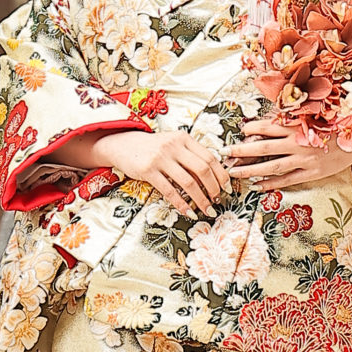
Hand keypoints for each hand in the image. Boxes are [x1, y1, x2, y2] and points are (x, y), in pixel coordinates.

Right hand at [81, 127, 230, 218]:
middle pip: (202, 169)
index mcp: (183, 138)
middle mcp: (174, 146)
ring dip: (201, 199)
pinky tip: (189, 212)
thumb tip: (213, 176)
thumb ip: (190, 155)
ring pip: (188, 182)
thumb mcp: (173, 145)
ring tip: (208, 210)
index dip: (221, 174)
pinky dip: (182, 204)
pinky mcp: (148, 170)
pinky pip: (169, 191)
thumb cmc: (153, 148)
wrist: (123, 144)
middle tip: (218, 200)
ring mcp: (160, 158)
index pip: (209, 157)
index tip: (228, 188)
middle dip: (214, 188)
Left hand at [224, 116, 351, 190]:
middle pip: (264, 147)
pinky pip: (287, 180)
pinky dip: (271, 183)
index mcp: (297, 125)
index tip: (239, 130)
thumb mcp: (312, 116)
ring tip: (235, 173)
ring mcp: (304, 159)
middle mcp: (298, 142)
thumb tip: (267, 119)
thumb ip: (290, 117)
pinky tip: (258, 186)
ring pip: (272, 166)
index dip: (251, 128)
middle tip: (225, 153)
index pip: (268, 126)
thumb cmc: (332, 124)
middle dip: (242, 151)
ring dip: (252, 170)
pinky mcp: (312, 173)